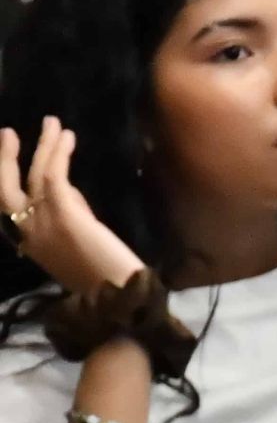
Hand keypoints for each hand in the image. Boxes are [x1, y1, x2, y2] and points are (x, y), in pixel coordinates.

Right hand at [0, 118, 146, 296]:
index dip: (11, 185)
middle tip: (8, 133)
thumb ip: (70, 221)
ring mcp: (42, 222)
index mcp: (29, 246)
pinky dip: (58, 152)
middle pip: (4, 189)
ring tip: (53, 123)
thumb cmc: (107, 281)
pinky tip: (66, 137)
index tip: (15, 167)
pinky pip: (54, 174)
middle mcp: (28, 233)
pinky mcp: (64, 213)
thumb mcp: (76, 250)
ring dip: (44, 145)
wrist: (120, 299)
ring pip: (35, 174)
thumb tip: (70, 191)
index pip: (10, 211)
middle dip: (5, 159)